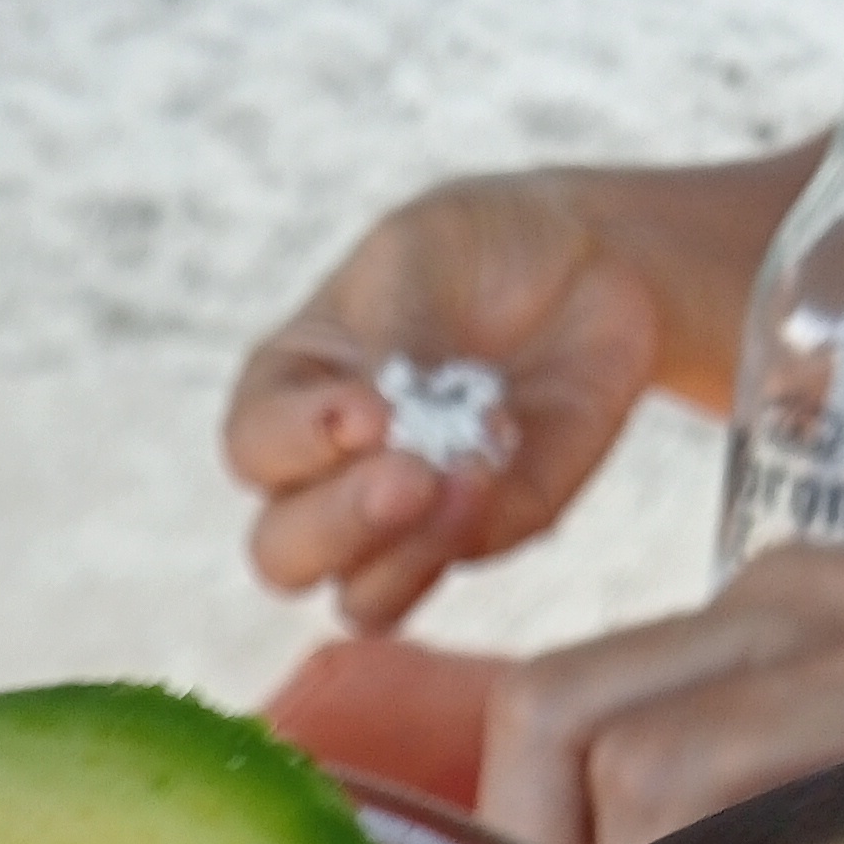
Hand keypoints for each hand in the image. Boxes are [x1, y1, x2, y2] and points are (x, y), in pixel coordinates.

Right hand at [225, 177, 665, 629]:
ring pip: (358, 597)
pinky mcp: (470, 539)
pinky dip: (467, 533)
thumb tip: (373, 423)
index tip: (369, 408)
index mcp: (287, 393)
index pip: (253, 448)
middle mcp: (325, 474)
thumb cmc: (480, 246)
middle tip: (409, 476)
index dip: (299, 443)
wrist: (589, 264)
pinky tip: (499, 466)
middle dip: (340, 524)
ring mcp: (397, 521)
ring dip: (404, 554)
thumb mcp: (420, 253)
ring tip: (467, 476)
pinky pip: (446, 570)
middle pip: (282, 552)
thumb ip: (391, 334)